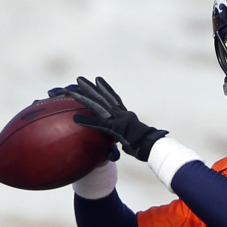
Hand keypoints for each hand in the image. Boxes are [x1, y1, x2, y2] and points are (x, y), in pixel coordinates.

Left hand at [51, 76, 167, 161]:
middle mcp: (122, 114)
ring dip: (85, 97)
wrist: (154, 148)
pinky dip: (88, 121)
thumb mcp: (134, 140)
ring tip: (72, 90)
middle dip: (91, 88)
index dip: (106, 89)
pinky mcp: (117, 129)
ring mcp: (119, 120)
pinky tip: (75, 118)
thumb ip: (126, 139)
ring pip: (99, 106)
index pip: (114, 99)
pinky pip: (99, 125)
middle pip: (104, 98)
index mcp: (126, 116)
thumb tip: (126, 146)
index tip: (98, 80)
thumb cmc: (147, 147)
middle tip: (79, 79)